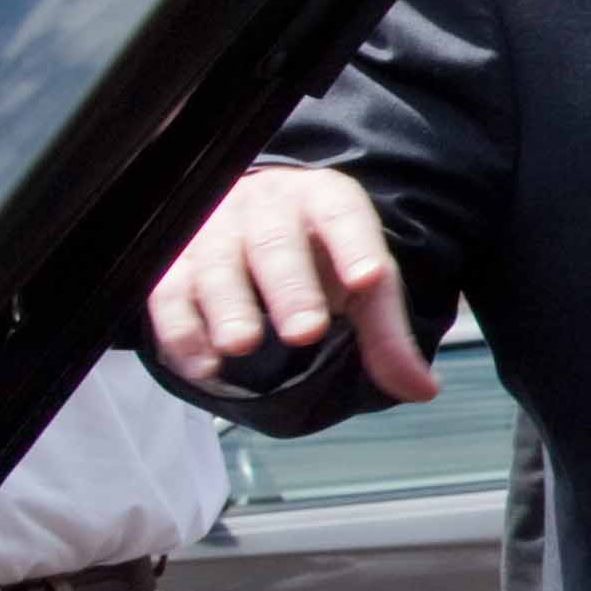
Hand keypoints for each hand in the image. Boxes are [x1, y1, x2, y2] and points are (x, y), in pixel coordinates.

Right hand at [147, 166, 437, 401]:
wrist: (252, 222)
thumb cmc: (317, 257)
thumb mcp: (361, 285)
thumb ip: (388, 335)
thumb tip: (422, 389)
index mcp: (323, 201)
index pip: (342, 215)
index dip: (354, 246)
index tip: (367, 281)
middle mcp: (265, 207)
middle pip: (274, 243)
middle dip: (290, 288)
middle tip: (304, 332)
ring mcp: (214, 231)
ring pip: (216, 264)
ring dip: (228, 306)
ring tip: (241, 344)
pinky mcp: (173, 263)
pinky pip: (168, 293)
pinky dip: (181, 330)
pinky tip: (203, 365)